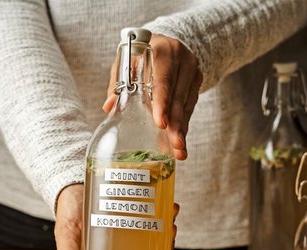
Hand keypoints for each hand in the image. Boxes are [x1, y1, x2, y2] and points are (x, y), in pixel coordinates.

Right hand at [55, 185, 179, 249]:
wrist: (68, 183)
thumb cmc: (68, 213)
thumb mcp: (66, 236)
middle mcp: (124, 242)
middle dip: (166, 245)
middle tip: (169, 232)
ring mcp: (132, 222)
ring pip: (157, 230)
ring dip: (169, 226)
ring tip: (170, 216)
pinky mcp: (135, 203)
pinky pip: (156, 209)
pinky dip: (166, 208)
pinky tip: (170, 204)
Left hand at [103, 34, 202, 160]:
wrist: (165, 42)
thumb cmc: (141, 54)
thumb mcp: (126, 62)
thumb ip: (118, 83)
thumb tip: (109, 107)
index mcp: (162, 50)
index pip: (163, 81)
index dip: (162, 103)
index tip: (161, 123)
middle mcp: (181, 59)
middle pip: (178, 96)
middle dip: (176, 123)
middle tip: (174, 145)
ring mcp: (192, 70)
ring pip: (186, 104)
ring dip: (182, 128)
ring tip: (179, 149)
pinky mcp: (197, 81)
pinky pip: (190, 105)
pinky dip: (184, 123)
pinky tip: (179, 139)